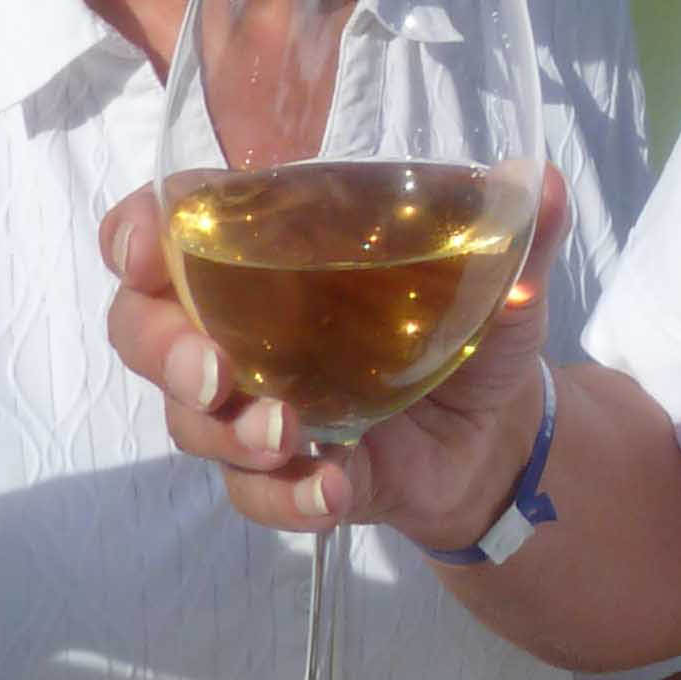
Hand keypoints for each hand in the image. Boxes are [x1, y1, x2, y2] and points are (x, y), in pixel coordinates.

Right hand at [104, 167, 572, 553]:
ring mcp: (255, 407)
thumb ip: (520, 229)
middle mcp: (239, 328)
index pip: (163, 231)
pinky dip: (288, 497)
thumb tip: (544, 182)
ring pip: (188, 423)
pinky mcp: (289, 475)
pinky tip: (333, 488)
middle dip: (162, 350)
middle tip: (213, 371)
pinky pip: (255, 497)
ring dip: (228, 432)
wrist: (503, 430)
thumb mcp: (503, 274)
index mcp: (269, 256)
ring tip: (287, 434)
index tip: (146, 251)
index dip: (136, 234)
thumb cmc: (472, 323)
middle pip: (142, 332)